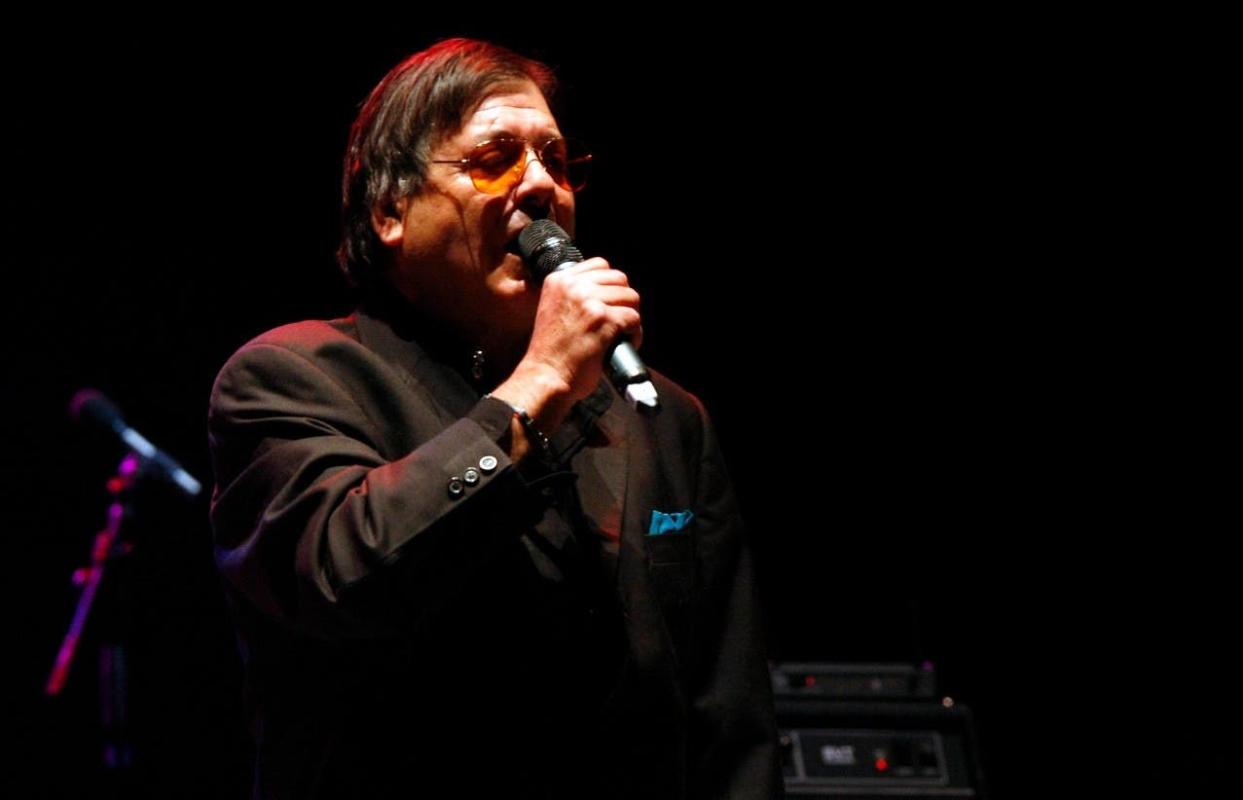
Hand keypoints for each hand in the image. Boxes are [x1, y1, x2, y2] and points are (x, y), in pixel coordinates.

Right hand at [491, 257, 640, 433]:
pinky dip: (635, 334)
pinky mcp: (604, 320)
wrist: (545, 377)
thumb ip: (573, 296)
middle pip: (619, 279)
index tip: (609, 302)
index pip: (600, 265)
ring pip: (631, 297)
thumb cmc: (550, 352)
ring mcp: (589, 302)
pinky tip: (624, 344)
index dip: (611, 284)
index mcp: (559, 281)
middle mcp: (573, 286)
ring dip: (631, 317)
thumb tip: (605, 292)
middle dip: (624, 300)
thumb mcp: (552, 310)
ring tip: (622, 334)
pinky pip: (634, 319)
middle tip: (619, 320)